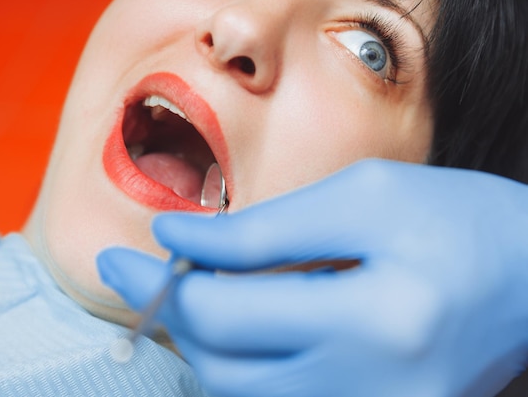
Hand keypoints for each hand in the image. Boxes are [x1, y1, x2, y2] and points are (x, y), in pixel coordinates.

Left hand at [97, 159, 527, 396]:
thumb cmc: (456, 220)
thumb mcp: (361, 199)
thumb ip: (264, 229)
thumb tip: (179, 242)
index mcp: (377, 320)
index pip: (226, 311)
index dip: (161, 280)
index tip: (119, 255)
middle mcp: (374, 390)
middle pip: (222, 366)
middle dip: (171, 315)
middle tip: (148, 273)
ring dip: (201, 346)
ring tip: (195, 295)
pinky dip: (240, 371)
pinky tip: (240, 330)